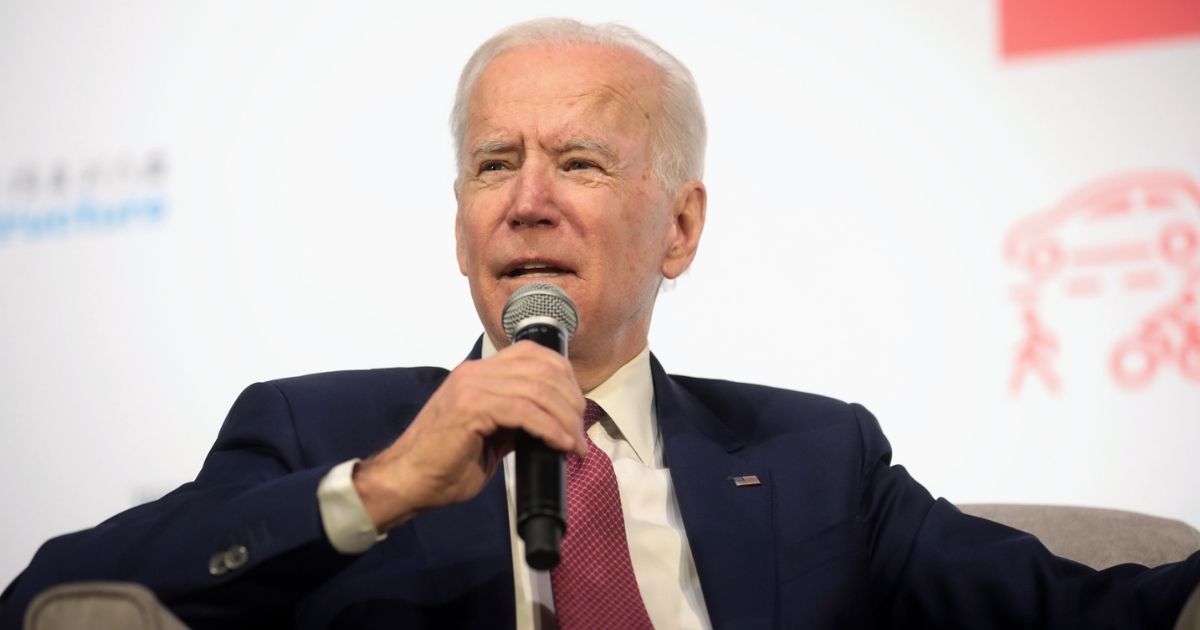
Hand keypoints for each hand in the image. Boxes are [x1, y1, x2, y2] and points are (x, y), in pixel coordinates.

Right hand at [352, 340, 586, 531]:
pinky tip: (562, 445)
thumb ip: (515, 421)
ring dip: (566, 419)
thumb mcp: (489, 436)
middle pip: (543, 369)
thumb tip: (549, 422)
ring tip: (576, 444)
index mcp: (479, 372)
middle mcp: (477, 372)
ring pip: (538, 390)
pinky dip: (551, 429)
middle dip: (571, 400)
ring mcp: (472, 387)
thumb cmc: (443, 465)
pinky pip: (524, 412)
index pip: (533, 354)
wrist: (405, 481)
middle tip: (580, 431)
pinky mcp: (471, 409)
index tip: (576, 407)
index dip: (564, 376)